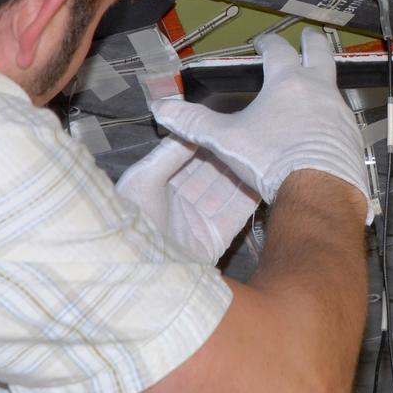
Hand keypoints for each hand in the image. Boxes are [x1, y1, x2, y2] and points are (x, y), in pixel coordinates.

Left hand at [115, 137, 259, 263]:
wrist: (136, 271)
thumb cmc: (129, 224)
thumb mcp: (142, 180)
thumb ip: (168, 154)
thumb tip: (191, 128)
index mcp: (161, 185)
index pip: (189, 157)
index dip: (206, 140)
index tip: (224, 121)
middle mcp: (183, 201)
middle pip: (212, 171)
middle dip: (229, 153)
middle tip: (249, 132)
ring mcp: (201, 219)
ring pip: (228, 188)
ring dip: (243, 170)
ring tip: (261, 149)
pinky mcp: (217, 238)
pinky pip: (238, 212)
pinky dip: (251, 194)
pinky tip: (263, 175)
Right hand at [151, 28, 370, 221]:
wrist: (320, 192)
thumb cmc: (271, 159)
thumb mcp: (226, 140)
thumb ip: (194, 123)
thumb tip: (161, 108)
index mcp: (288, 82)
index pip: (278, 50)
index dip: (268, 42)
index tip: (262, 42)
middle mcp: (319, 90)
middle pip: (320, 53)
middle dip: (312, 42)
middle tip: (307, 37)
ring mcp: (340, 113)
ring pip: (333, 86)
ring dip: (323, 81)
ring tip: (313, 86)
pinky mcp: (351, 137)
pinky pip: (341, 118)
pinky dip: (330, 115)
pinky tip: (322, 128)